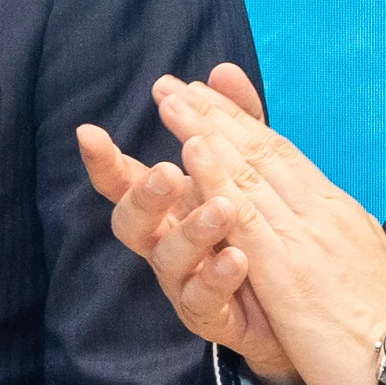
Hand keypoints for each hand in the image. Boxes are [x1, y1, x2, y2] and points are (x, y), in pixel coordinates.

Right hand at [77, 64, 297, 384]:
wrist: (296, 303)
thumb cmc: (255, 230)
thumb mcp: (246, 170)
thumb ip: (231, 123)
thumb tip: (218, 70)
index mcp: (168, 205)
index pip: (124, 178)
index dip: (103, 160)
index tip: (89, 132)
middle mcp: (165, 242)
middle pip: (132, 222)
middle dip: (145, 195)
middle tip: (167, 172)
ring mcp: (183, 281)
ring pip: (169, 259)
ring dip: (193, 231)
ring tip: (223, 210)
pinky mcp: (210, 315)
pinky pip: (203, 299)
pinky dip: (218, 277)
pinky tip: (238, 257)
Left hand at [146, 70, 385, 384]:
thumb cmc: (384, 325)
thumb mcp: (360, 262)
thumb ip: (335, 230)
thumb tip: (326, 210)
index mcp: (338, 211)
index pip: (284, 154)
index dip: (243, 123)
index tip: (209, 96)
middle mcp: (323, 212)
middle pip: (263, 151)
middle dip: (216, 115)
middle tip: (175, 85)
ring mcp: (306, 237)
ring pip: (250, 173)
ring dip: (207, 133)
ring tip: (173, 102)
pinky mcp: (288, 270)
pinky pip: (246, 216)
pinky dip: (217, 180)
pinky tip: (189, 156)